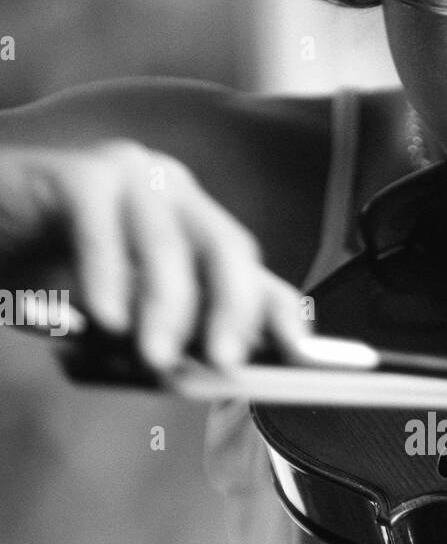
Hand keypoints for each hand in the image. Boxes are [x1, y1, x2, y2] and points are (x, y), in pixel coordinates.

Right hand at [0, 142, 309, 369]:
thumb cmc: (47, 279)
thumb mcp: (120, 318)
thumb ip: (165, 332)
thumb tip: (219, 371)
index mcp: (191, 229)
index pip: (252, 269)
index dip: (281, 310)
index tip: (302, 356)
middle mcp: (172, 195)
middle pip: (227, 248)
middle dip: (233, 310)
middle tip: (227, 364)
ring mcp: (128, 175)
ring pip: (169, 242)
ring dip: (166, 308)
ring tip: (157, 359)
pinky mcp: (77, 172)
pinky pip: (103, 224)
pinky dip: (106, 274)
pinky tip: (105, 318)